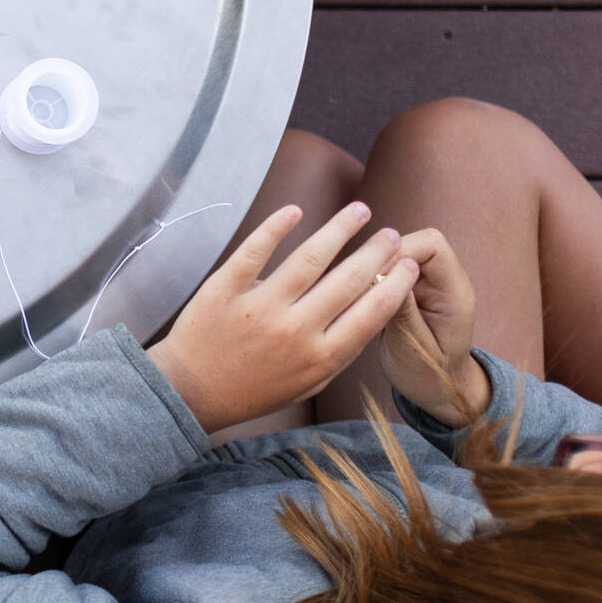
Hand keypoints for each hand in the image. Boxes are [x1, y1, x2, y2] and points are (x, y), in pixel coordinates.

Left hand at [148, 202, 416, 430]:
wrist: (191, 392)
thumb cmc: (255, 387)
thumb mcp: (309, 382)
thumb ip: (340, 350)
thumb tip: (374, 309)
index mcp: (321, 357)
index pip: (372, 311)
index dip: (396, 282)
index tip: (410, 262)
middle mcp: (295, 331)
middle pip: (348, 279)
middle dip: (376, 251)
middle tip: (391, 233)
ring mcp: (259, 307)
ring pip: (310, 257)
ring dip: (340, 229)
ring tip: (359, 210)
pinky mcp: (224, 289)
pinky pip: (255, 250)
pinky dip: (277, 226)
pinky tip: (297, 210)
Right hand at [379, 230, 490, 425]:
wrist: (439, 392)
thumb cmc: (431, 376)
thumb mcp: (414, 348)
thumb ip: (401, 310)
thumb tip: (380, 274)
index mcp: (455, 293)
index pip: (432, 244)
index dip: (400, 252)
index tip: (374, 276)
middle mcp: (445, 281)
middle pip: (413, 242)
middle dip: (384, 257)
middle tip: (360, 284)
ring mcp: (429, 284)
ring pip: (399, 254)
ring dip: (377, 267)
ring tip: (358, 292)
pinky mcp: (412, 290)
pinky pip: (392, 270)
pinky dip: (374, 278)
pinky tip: (360, 297)